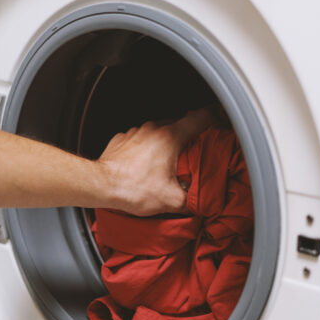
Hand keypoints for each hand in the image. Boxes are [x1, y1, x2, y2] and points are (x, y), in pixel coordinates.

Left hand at [97, 109, 211, 215]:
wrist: (101, 186)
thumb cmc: (132, 188)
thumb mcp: (171, 200)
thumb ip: (192, 200)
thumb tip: (200, 202)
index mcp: (170, 137)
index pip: (199, 118)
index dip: (212, 118)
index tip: (218, 120)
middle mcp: (153, 129)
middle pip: (179, 124)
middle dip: (189, 136)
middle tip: (195, 151)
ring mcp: (136, 132)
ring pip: (158, 131)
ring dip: (166, 143)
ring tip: (169, 161)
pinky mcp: (122, 139)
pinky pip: (141, 139)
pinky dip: (147, 148)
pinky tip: (146, 164)